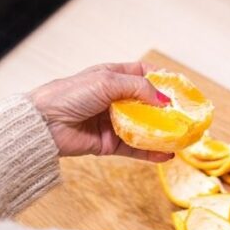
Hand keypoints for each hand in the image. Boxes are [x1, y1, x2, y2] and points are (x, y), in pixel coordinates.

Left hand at [29, 62, 172, 161]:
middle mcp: (114, 99)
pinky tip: (166, 154)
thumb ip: (138, 88)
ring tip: (181, 137)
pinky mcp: (109, 144)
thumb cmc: (69, 95)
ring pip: (144, 128)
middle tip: (186, 115)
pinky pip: (135, 149)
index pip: (143, 74)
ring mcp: (113, 122)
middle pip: (148, 103)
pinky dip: (151, 153)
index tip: (180, 87)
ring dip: (162, 133)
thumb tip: (164, 99)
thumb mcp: (106, 82)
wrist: (43, 124)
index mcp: (112, 77)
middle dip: (167, 109)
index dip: (162, 79)